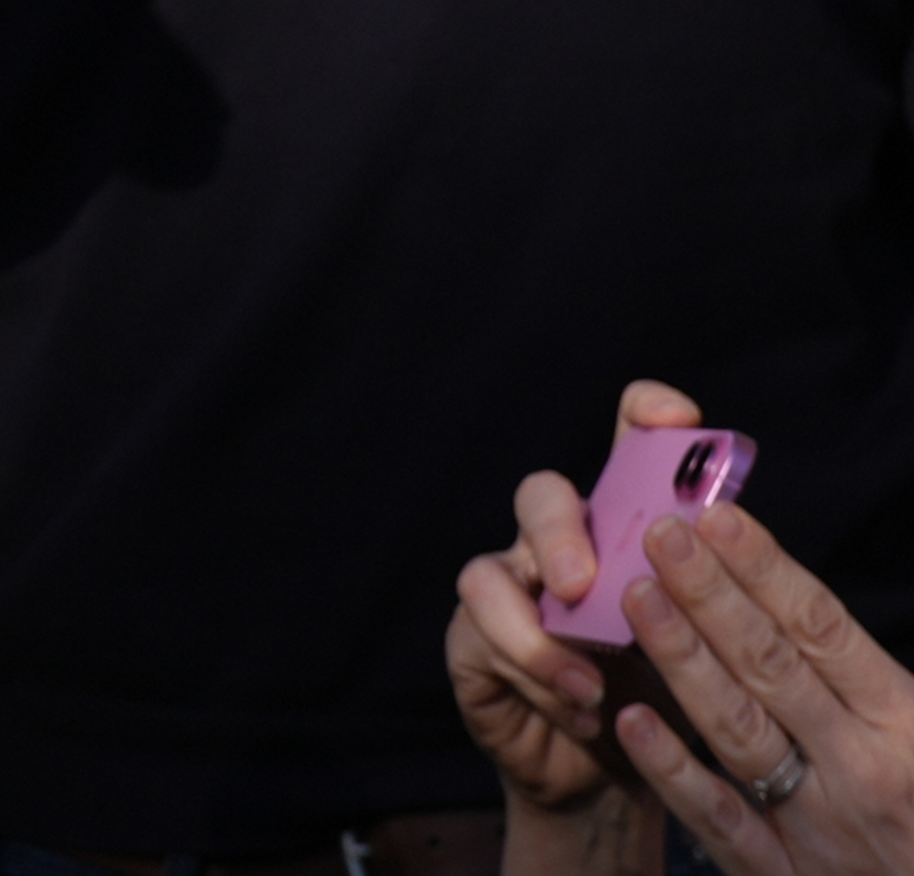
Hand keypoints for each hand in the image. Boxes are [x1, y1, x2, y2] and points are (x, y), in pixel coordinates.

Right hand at [448, 380, 697, 875]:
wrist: (609, 776)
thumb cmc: (662, 697)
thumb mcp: (699, 643)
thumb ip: (699, 589)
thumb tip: (722, 536)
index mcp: (623, 531)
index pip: (628, 447)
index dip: (645, 418)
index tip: (676, 417)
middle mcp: (557, 545)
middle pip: (539, 497)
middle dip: (557, 531)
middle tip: (580, 583)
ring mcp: (508, 590)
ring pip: (489, 575)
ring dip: (539, 634)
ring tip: (589, 683)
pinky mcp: (472, 640)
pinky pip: (483, 640)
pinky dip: (536, 678)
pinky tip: (580, 711)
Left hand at [601, 501, 913, 875]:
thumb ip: (881, 677)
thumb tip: (823, 611)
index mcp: (904, 725)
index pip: (823, 630)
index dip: (767, 570)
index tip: (716, 517)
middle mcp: (860, 768)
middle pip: (771, 666)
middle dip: (711, 595)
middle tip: (659, 534)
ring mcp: (818, 824)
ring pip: (737, 729)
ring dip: (683, 660)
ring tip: (634, 597)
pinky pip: (721, 820)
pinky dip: (674, 772)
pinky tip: (631, 721)